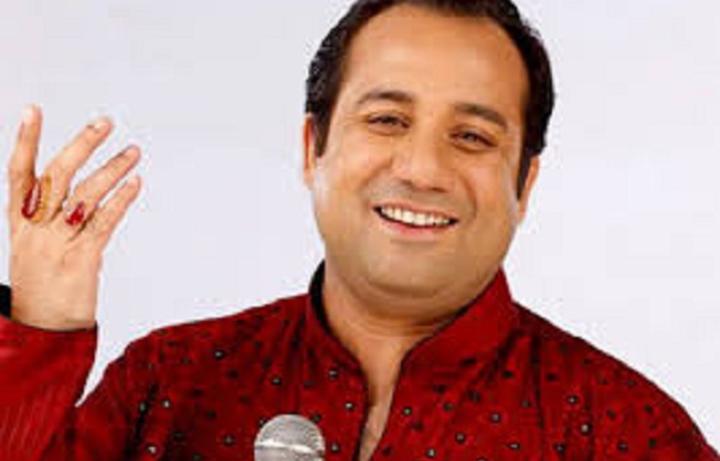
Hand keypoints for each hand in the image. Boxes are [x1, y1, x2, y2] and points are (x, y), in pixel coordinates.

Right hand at [5, 105, 141, 330]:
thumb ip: (52, 220)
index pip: (18, 174)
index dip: (25, 141)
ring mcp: (58, 243)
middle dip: (81, 145)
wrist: (43, 331)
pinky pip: (104, 222)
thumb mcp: (34, 248)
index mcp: (19, 223)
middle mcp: (35, 229)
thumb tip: (82, 197)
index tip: (32, 110)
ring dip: (112, 169)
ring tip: (134, 151)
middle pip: (57, 175)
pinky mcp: (82, 259)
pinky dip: (121, 200)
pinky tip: (135, 183)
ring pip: (86, 195)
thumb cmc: (42, 287)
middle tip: (105, 122)